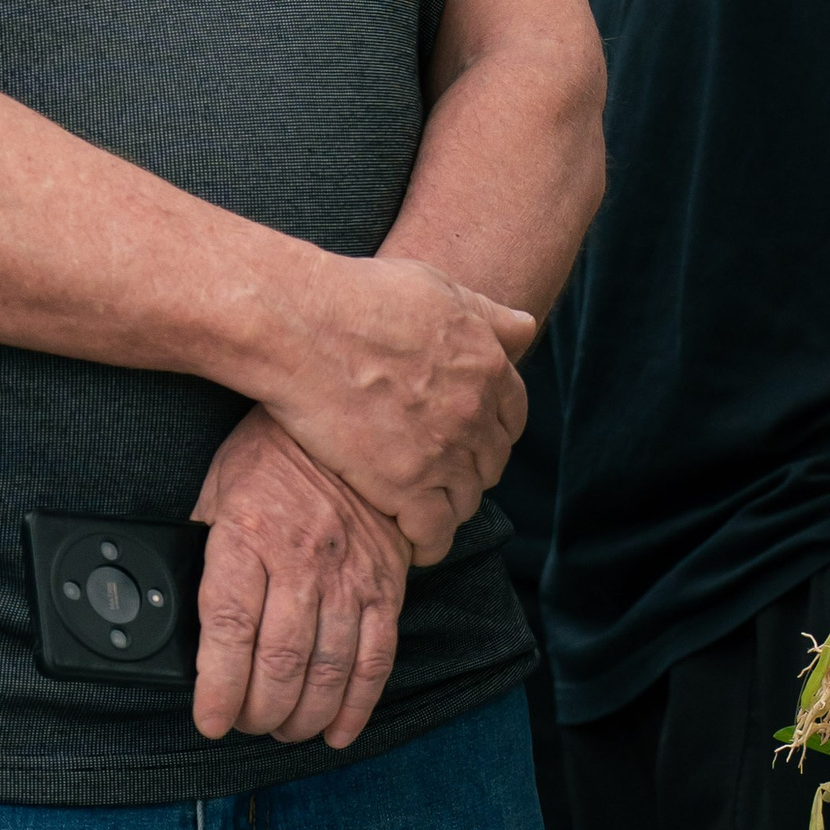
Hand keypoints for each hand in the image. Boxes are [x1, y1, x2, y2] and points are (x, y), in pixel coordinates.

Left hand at [191, 407, 408, 748]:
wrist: (352, 414)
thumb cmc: (274, 454)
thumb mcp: (219, 490)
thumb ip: (203, 550)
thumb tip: (174, 608)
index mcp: (249, 536)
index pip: (229, 630)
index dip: (218, 690)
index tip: (211, 720)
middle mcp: (301, 560)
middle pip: (279, 662)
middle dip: (259, 712)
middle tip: (247, 724)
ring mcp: (350, 574)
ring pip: (326, 669)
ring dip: (303, 716)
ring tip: (286, 729)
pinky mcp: (387, 583)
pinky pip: (376, 656)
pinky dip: (357, 703)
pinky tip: (338, 728)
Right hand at [272, 253, 532, 560]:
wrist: (304, 327)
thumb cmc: (362, 298)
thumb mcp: (438, 288)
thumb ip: (486, 314)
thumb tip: (525, 327)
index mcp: (487, 366)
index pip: (512, 416)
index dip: (491, 430)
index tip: (469, 437)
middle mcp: (474, 412)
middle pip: (490, 461)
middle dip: (470, 468)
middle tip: (441, 473)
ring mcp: (441, 452)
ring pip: (466, 500)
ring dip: (450, 505)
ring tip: (425, 506)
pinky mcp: (403, 486)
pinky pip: (434, 532)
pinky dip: (430, 541)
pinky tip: (414, 539)